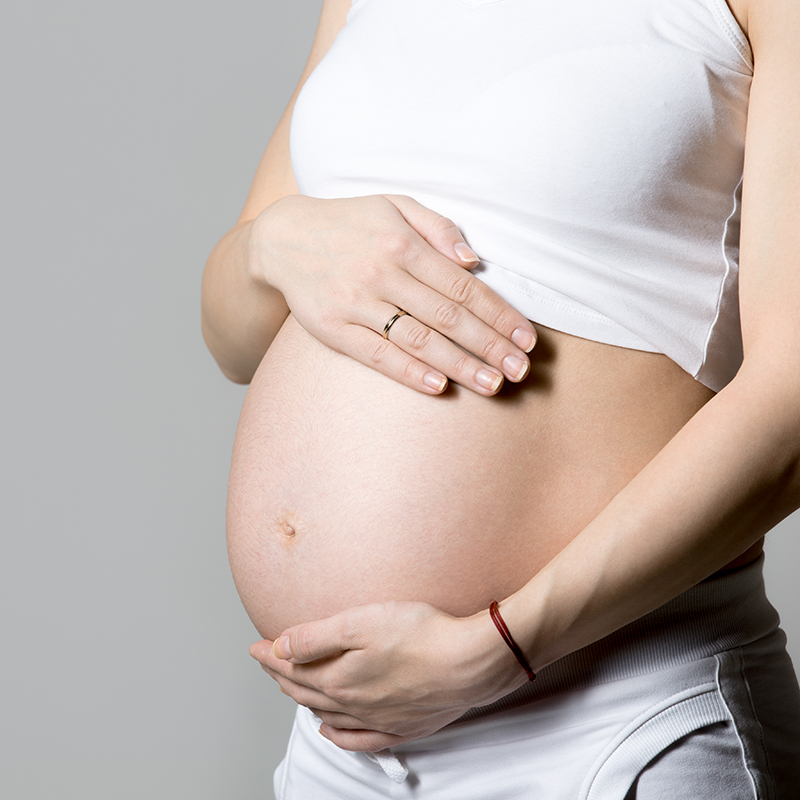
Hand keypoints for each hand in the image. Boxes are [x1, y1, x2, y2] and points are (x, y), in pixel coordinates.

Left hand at [249, 601, 527, 750]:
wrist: (470, 663)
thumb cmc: (420, 635)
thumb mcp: (360, 622)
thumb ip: (316, 638)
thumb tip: (279, 648)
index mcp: (339, 679)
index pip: (292, 669)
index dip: (270, 656)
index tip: (255, 647)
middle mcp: (352, 705)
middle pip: (305, 692)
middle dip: (281, 676)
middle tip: (268, 662)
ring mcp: (377, 720)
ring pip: (327, 714)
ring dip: (304, 700)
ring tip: (293, 687)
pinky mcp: (402, 727)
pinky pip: (358, 740)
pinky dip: (337, 734)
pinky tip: (330, 729)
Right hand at [251, 194, 535, 394]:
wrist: (282, 239)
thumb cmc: (350, 224)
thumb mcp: (394, 206)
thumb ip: (438, 228)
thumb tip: (474, 263)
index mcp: (402, 244)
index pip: (463, 286)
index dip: (499, 314)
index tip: (527, 338)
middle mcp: (381, 273)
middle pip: (448, 317)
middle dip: (490, 346)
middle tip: (521, 371)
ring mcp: (355, 304)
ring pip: (418, 340)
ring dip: (459, 365)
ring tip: (493, 385)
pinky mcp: (333, 329)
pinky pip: (377, 355)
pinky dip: (409, 372)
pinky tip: (439, 387)